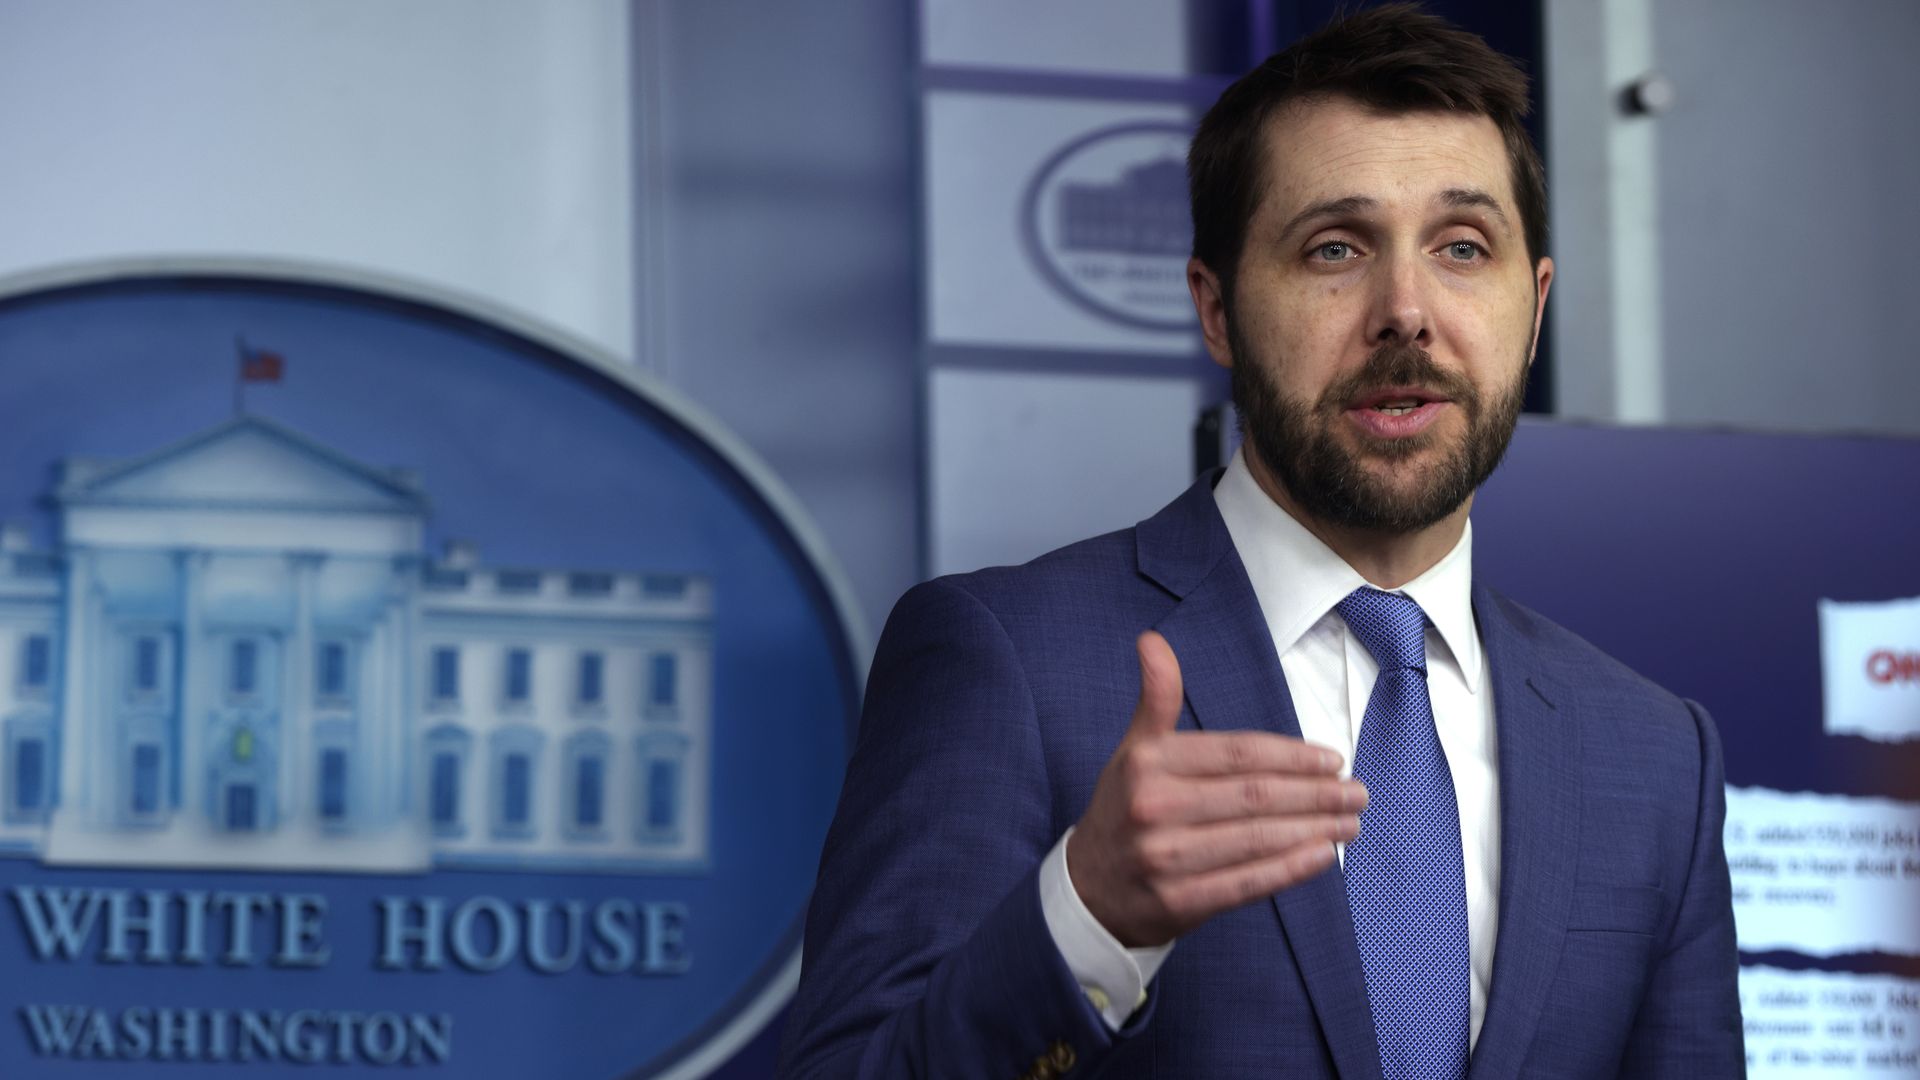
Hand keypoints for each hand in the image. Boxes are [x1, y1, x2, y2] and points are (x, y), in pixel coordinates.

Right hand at [1065, 631, 1364, 947]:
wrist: (1088, 890)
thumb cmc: (1124, 811)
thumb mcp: (1133, 751)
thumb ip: (1157, 699)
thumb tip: (1153, 641)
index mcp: (1149, 763)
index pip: (1237, 753)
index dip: (1291, 756)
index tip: (1331, 760)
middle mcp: (1154, 808)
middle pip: (1254, 796)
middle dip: (1316, 793)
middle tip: (1356, 791)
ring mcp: (1166, 858)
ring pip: (1257, 839)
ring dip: (1314, 829)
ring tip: (1349, 821)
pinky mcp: (1179, 902)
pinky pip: (1247, 882)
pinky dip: (1290, 868)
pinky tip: (1322, 854)